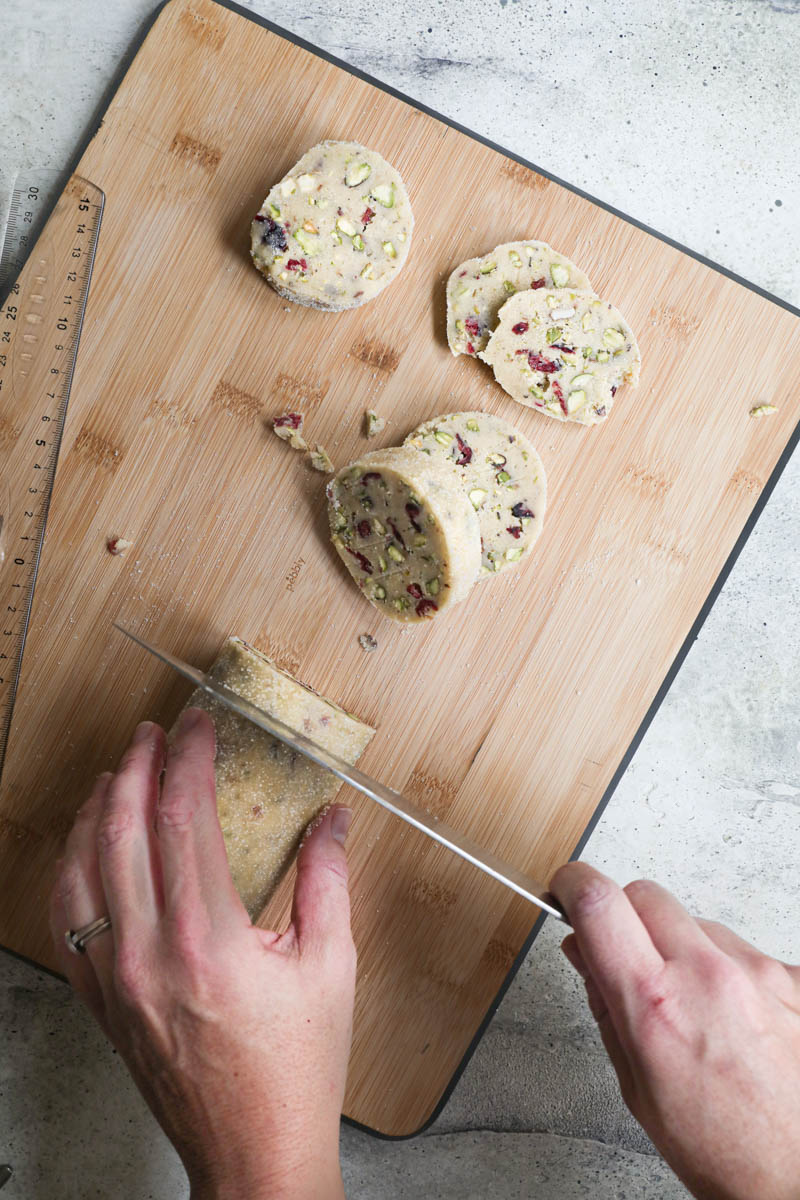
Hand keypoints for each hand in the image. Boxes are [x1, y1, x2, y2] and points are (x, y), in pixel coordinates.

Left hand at [50, 709, 355, 1199]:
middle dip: (137, 767)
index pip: (185, 819)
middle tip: (155, 732)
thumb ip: (328, 881)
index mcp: (208, 942)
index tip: (199, 727)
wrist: (252, 1152)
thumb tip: (333, 819)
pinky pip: (66, 918)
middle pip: (122, 831)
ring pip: (81, 869)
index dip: (189, 760)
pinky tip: (87, 845)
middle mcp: (148, 956)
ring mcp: (115, 980)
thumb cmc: (297, 1069)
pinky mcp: (101, 1000)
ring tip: (119, 774)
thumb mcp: (332, 967)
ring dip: (97, 809)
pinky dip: (70, 867)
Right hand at [550, 863, 799, 1199]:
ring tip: (694, 1010)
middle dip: (625, 917)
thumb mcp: (637, 1086)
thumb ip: (606, 1006)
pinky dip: (730, 975)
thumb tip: (585, 951)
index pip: (598, 902)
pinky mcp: (794, 977)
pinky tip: (735, 1022)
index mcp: (654, 1002)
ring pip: (698, 923)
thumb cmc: (724, 1150)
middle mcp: (707, 974)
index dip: (572, 885)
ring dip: (683, 950)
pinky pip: (744, 952)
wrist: (799, 1176)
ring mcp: (756, 971)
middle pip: (646, 895)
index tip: (566, 890)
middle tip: (627, 957)